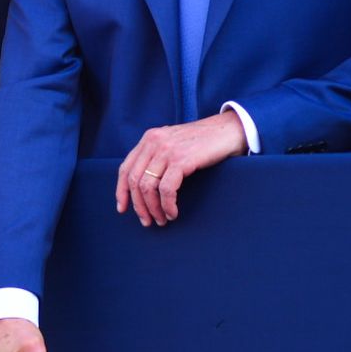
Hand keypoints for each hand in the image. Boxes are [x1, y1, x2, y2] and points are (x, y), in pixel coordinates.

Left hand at [115, 110, 247, 225]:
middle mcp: (153, 142)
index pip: (125, 168)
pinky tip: (172, 213)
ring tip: (161, 220)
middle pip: (134, 180)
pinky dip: (167, 205)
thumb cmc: (203, 142)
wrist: (229, 130)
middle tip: (147, 221)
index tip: (122, 208)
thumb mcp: (173, 143)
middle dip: (138, 205)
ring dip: (153, 208)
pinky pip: (166, 189)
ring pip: (148, 187)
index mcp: (149, 139)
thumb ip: (157, 157)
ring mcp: (166, 150)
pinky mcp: (181, 160)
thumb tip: (144, 187)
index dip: (121, 191)